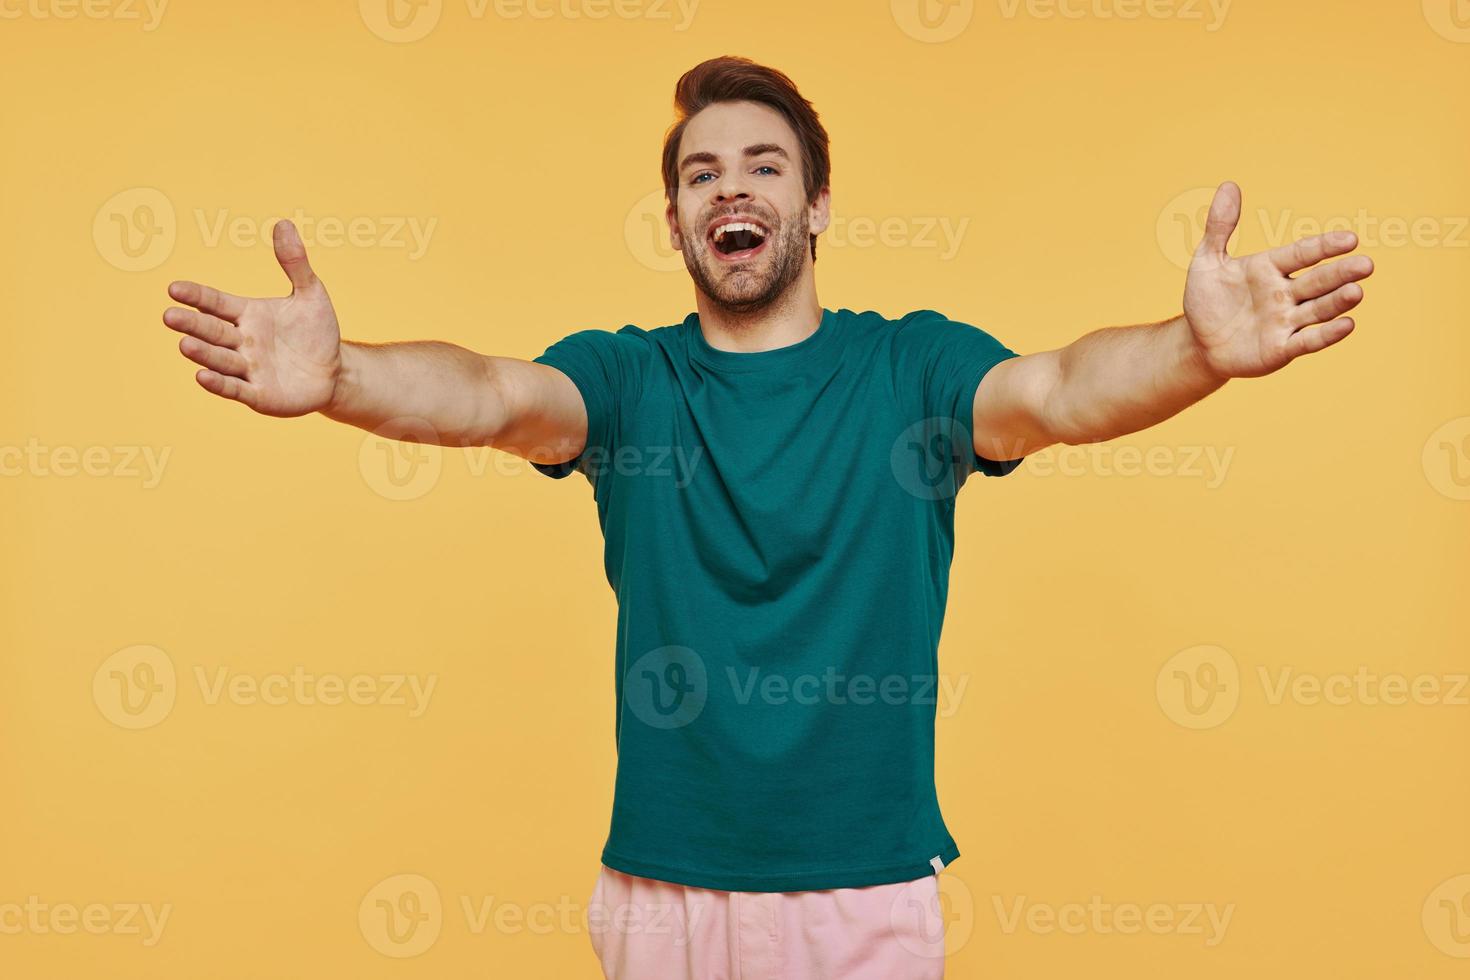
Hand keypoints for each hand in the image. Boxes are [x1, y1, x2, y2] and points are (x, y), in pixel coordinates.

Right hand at [163, 220, 341, 416]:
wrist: (335, 372)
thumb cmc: (317, 332)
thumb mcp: (311, 294)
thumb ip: (295, 262)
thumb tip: (284, 222)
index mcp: (247, 314)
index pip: (216, 302)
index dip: (196, 296)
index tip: (174, 288)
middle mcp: (241, 341)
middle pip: (212, 330)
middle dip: (191, 324)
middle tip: (169, 315)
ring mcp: (248, 369)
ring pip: (220, 359)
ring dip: (203, 353)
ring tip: (185, 344)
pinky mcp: (259, 395)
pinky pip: (235, 388)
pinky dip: (219, 383)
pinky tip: (202, 376)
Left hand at [1182, 181, 1372, 379]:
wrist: (1198, 343)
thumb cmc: (1207, 300)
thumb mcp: (1207, 262)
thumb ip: (1219, 227)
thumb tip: (1228, 185)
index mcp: (1271, 268)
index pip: (1303, 253)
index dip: (1325, 247)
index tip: (1350, 239)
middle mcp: (1285, 293)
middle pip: (1318, 281)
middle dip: (1340, 273)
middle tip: (1366, 265)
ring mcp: (1286, 322)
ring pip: (1318, 309)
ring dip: (1337, 301)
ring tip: (1357, 291)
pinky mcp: (1281, 349)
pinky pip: (1308, 341)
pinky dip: (1326, 334)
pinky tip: (1348, 324)